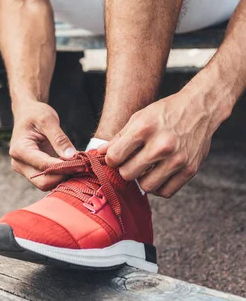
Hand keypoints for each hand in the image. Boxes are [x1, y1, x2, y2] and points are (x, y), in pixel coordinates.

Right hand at [9, 101, 77, 190]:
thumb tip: (71, 156)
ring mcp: (25, 169)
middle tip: (82, 167)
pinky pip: (48, 179)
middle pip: (43, 182)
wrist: (27, 113)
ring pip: (46, 183)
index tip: (82, 164)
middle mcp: (19, 163)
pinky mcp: (32, 170)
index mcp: (20, 149)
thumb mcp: (48, 120)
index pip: (44, 165)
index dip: (64, 167)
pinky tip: (72, 166)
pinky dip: (60, 175)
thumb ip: (59, 139)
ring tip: (79, 166)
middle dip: (63, 176)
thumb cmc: (35, 113)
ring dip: (63, 178)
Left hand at [98, 91, 215, 197]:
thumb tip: (101, 153)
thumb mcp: (140, 117)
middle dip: (126, 169)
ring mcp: (177, 159)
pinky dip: (159, 186)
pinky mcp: (190, 170)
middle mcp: (161, 145)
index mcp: (144, 128)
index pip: (115, 157)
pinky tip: (159, 173)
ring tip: (146, 167)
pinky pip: (166, 192)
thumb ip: (120, 137)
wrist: (199, 108)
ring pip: (146, 186)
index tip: (116, 157)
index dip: (111, 159)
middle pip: (128, 174)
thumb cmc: (166, 112)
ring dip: (143, 179)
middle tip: (132, 161)